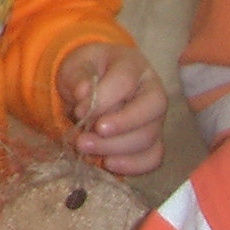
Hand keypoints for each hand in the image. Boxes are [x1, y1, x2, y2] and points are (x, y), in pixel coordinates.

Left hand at [59, 42, 167, 174]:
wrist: (90, 84)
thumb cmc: (85, 72)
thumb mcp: (74, 66)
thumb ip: (77, 77)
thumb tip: (83, 93)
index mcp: (133, 65)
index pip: (125, 81)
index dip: (103, 99)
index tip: (79, 111)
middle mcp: (152, 91)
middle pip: (149, 110)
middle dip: (117, 126)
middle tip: (85, 136)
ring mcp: (156, 118)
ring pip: (148, 137)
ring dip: (115, 147)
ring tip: (85, 147)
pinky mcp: (153, 140)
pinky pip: (153, 156)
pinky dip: (133, 164)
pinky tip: (109, 163)